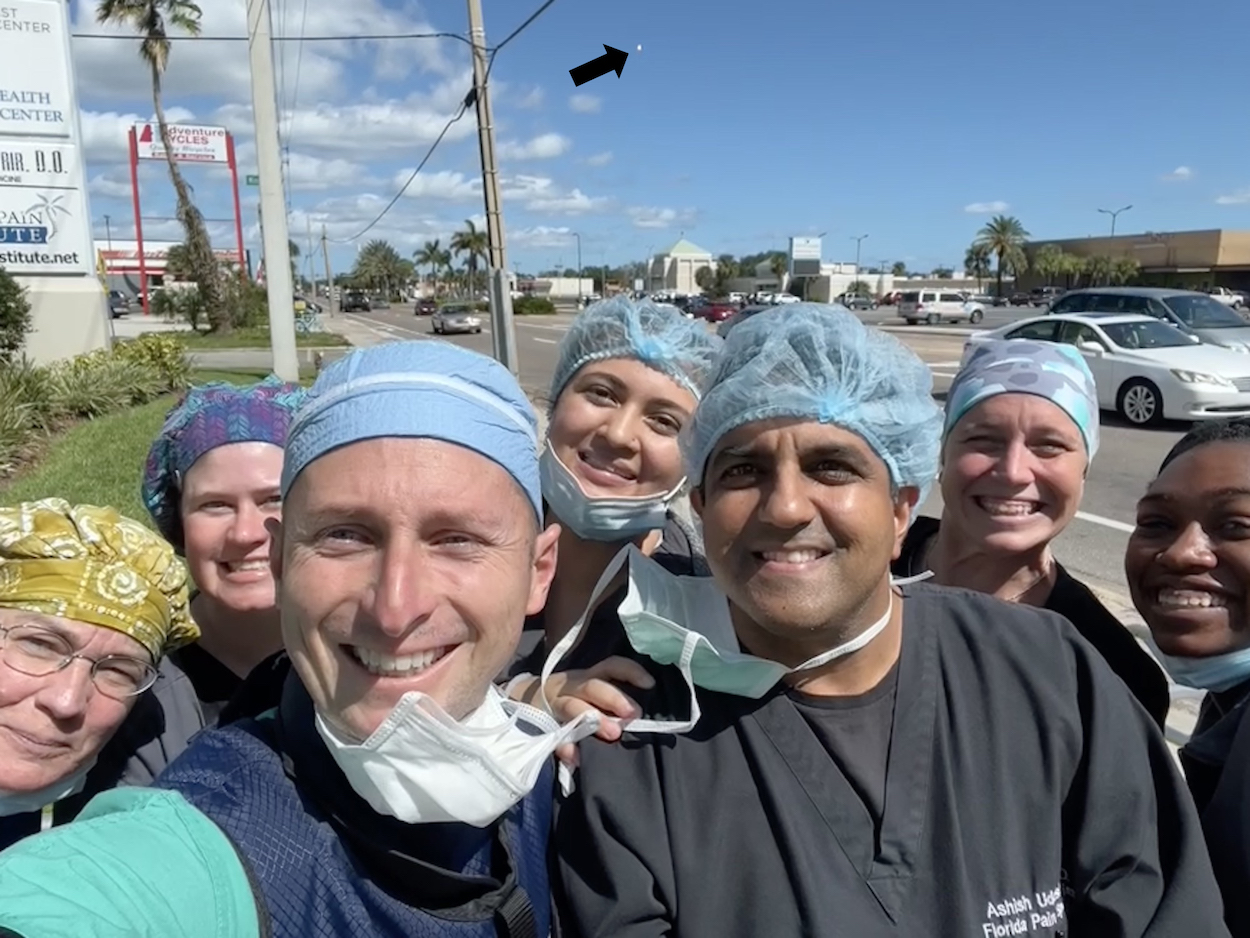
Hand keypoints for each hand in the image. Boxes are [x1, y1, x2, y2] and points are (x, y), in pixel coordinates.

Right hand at [509, 657, 656, 766]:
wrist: (521, 701)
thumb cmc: (568, 698)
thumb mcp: (587, 691)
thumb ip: (609, 699)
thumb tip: (640, 715)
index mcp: (588, 677)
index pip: (611, 666)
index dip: (631, 671)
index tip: (650, 684)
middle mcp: (572, 686)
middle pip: (593, 686)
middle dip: (614, 698)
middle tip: (634, 714)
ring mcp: (556, 704)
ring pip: (573, 707)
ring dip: (594, 720)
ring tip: (612, 733)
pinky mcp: (543, 724)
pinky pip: (554, 735)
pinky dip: (566, 747)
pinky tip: (577, 757)